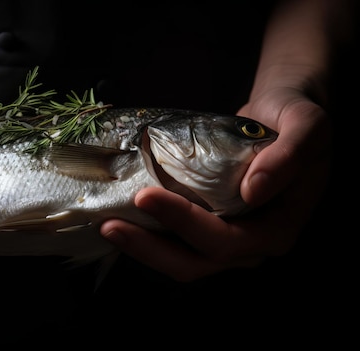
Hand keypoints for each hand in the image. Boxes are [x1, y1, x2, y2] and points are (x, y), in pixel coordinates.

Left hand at [100, 87, 330, 280]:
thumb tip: (253, 191)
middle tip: (109, 225)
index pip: (227, 241)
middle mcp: (252, 242)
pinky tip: (119, 219)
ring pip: (180, 259)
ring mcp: (228, 237)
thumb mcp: (308, 125)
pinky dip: (147, 234)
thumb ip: (289, 155)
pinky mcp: (208, 226)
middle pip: (195, 263)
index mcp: (278, 228)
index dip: (184, 223)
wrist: (281, 114)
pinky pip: (175, 241)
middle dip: (150, 248)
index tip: (146, 196)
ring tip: (105, 226)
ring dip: (142, 247)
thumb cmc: (296, 117)